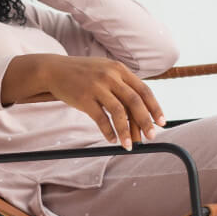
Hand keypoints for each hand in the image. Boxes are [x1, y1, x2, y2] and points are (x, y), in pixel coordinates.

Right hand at [1, 54, 166, 149]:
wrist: (54, 69)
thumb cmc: (83, 74)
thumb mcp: (105, 70)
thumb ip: (122, 84)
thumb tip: (142, 110)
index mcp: (119, 69)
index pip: (144, 90)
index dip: (155, 107)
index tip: (161, 122)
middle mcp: (110, 76)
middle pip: (135, 102)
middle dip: (145, 122)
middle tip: (151, 137)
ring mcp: (97, 87)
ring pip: (119, 113)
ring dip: (126, 132)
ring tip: (129, 146)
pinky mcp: (83, 98)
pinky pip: (101, 119)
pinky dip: (108, 132)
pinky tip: (112, 139)